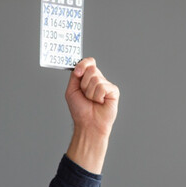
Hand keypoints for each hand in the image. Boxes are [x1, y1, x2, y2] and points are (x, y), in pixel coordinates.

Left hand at [64, 58, 118, 173]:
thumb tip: (79, 66)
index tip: (77, 72)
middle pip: (91, 69)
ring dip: (89, 93)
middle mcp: (99, 79)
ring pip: (95, 79)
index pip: (89, 62)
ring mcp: (107, 85)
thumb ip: (74, 76)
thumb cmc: (80, 110)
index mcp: (89, 78)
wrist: (88, 124)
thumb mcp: (71, 91)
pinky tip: (100, 103)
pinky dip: (97, 97)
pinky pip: (102, 87)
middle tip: (85, 95)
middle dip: (83, 84)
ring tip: (92, 101)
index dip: (83, 64)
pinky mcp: (114, 91)